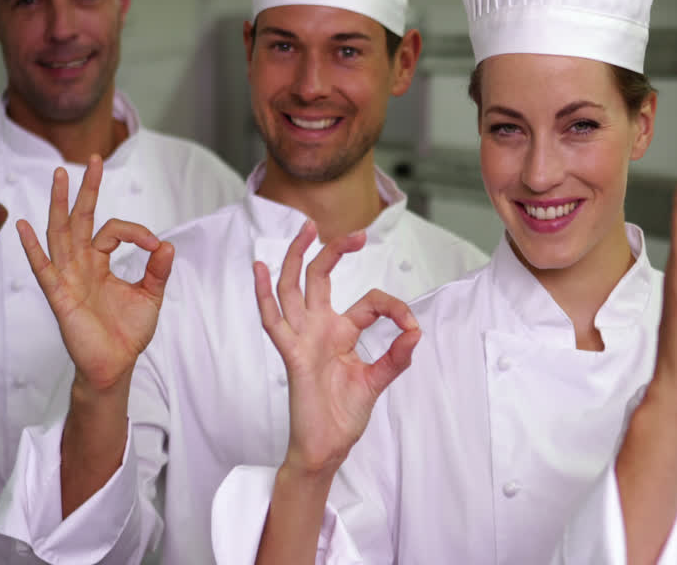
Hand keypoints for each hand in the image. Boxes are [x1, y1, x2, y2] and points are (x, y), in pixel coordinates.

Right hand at [18, 156, 173, 393]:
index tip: (155, 245)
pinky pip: (43, 269)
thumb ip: (157, 271)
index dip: (135, 231)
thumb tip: (167, 245)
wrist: (115, 365)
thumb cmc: (127, 332)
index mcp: (99, 263)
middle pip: (80, 219)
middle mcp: (80, 265)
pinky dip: (32, 248)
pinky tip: (24, 226)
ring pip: (60, 234)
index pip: (112, 230)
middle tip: (92, 159)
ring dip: (60, 205)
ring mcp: (67, 278)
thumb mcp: (150, 296)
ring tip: (60, 176)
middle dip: (86, 190)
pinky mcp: (59, 296)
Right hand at [255, 222, 419, 477]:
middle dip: (333, 251)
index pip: (368, 301)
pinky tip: (260, 270)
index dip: (393, 307)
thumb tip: (415, 332)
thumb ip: (396, 357)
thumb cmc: (343, 415)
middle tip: (355, 234)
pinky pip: (273, 321)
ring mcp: (302, 339)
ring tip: (305, 230)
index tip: (410, 325)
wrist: (326, 447)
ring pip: (293, 289)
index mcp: (341, 333)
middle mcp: (319, 329)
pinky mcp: (291, 354)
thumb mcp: (376, 381)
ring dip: (296, 258)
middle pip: (320, 278)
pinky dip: (263, 295)